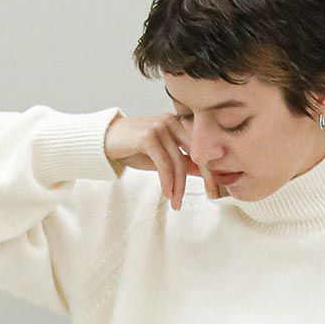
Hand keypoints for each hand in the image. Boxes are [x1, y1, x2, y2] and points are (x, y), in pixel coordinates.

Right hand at [104, 113, 228, 208]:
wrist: (107, 141)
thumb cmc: (135, 149)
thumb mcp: (163, 157)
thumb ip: (183, 161)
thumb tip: (205, 173)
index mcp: (180, 123)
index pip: (203, 147)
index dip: (213, 168)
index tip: (218, 188)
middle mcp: (172, 121)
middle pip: (197, 152)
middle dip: (207, 176)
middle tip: (211, 196)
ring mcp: (160, 127)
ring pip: (179, 162)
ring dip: (179, 186)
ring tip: (177, 203)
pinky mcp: (148, 137)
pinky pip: (163, 164)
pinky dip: (167, 181)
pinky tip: (167, 193)